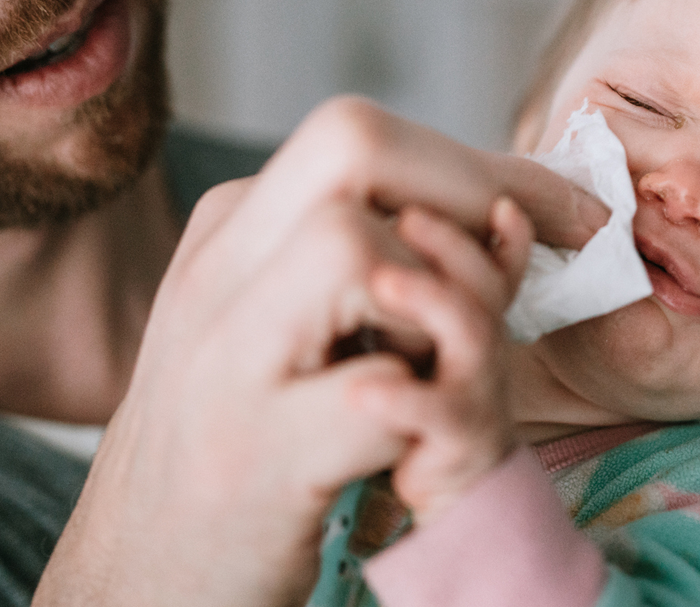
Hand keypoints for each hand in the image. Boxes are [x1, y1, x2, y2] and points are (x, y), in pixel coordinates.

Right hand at [36, 97, 605, 606]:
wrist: (134, 578)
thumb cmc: (235, 444)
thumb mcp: (282, 329)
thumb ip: (365, 264)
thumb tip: (507, 216)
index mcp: (227, 234)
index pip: (364, 137)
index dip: (482, 165)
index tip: (565, 211)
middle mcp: (213, 277)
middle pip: (354, 143)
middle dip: (472, 190)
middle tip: (527, 263)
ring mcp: (224, 363)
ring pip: (356, 245)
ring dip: (441, 302)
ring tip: (431, 368)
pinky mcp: (254, 458)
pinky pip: (375, 391)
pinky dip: (421, 409)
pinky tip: (402, 446)